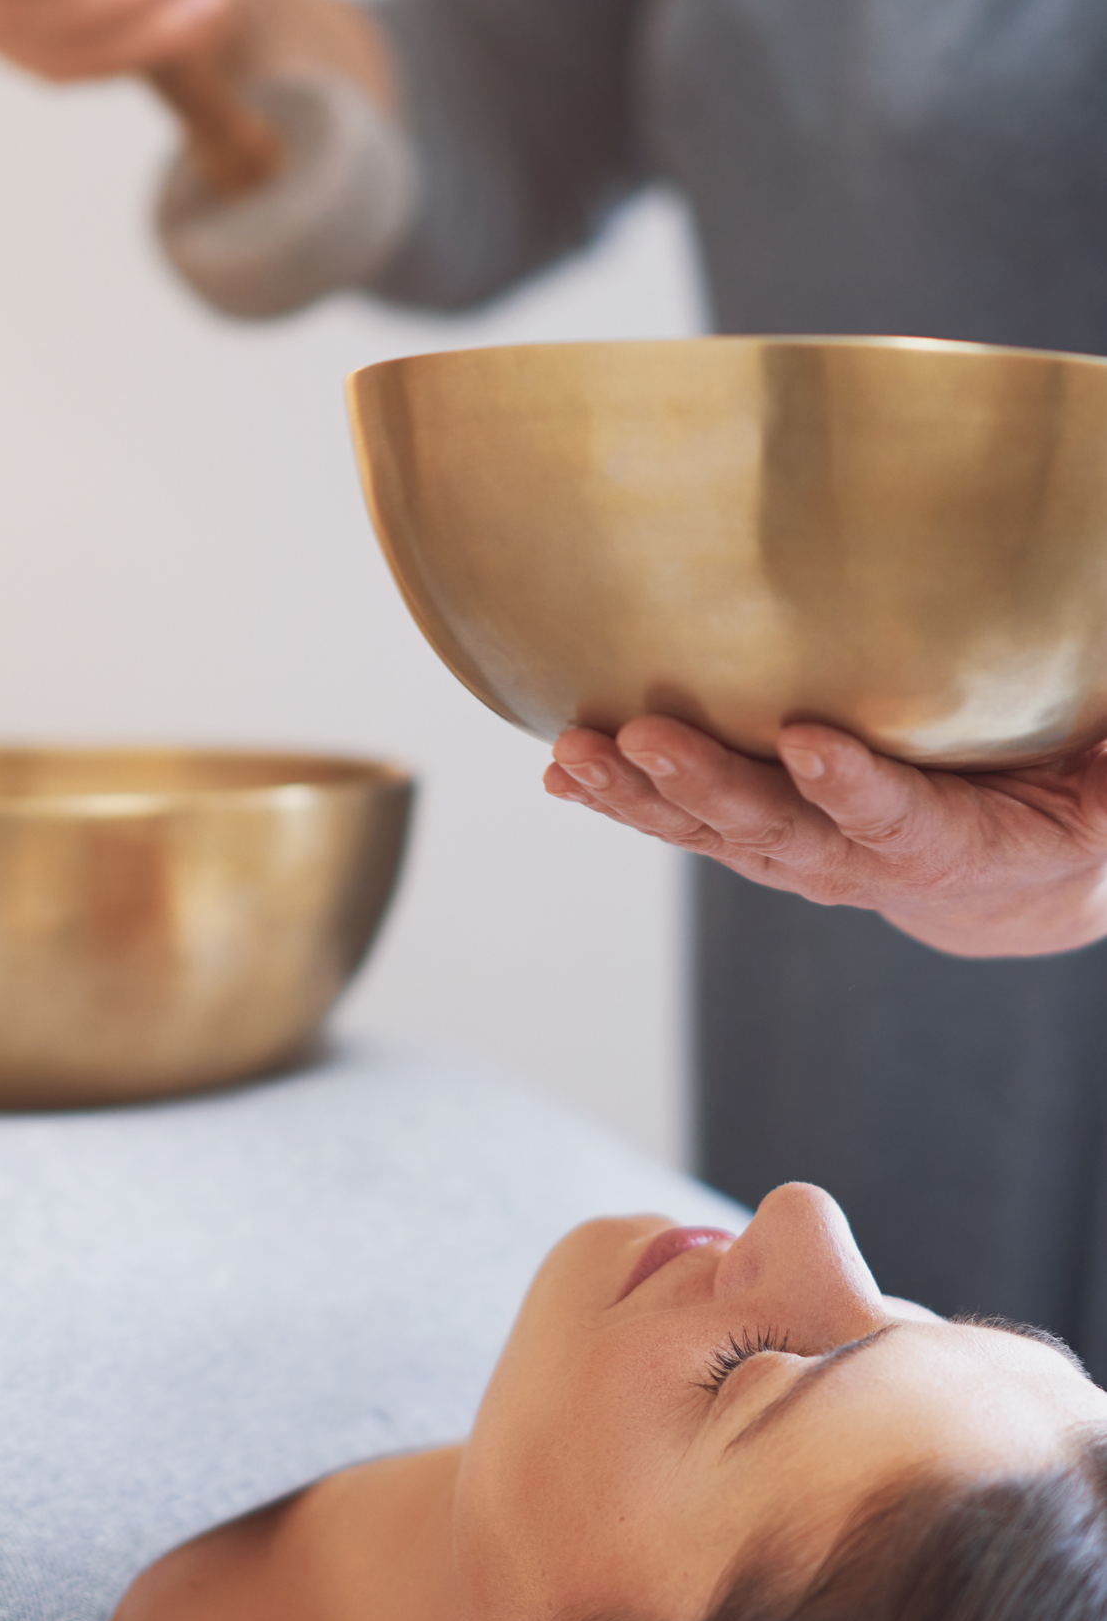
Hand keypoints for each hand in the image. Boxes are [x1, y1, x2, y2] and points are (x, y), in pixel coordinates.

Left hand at [544, 717, 1106, 957]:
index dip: (858, 788)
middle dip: (707, 787)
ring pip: (714, 832)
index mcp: (957, 847)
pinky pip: (687, 826)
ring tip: (577, 752)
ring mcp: (802, 855)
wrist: (1014, 880)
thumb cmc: (1069, 810)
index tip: (812, 743)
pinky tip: (564, 769)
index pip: (903, 821)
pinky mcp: (761, 840)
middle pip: (778, 831)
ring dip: (640, 794)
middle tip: (646, 740)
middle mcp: (863, 862)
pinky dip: (622, 799)